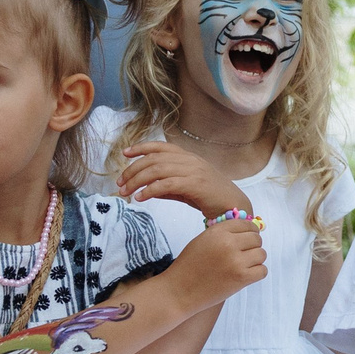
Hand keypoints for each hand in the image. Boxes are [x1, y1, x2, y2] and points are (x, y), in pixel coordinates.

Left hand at [118, 141, 252, 218]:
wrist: (235, 207)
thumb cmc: (210, 198)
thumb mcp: (186, 188)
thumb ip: (168, 186)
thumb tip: (145, 188)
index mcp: (189, 157)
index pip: (161, 146)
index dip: (141, 148)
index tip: (125, 154)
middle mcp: (190, 160)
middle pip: (154, 159)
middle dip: (133, 170)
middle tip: (120, 184)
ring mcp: (194, 171)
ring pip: (157, 170)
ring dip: (137, 181)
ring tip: (125, 192)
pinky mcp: (196, 184)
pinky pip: (166, 184)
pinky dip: (150, 190)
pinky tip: (140, 198)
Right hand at [168, 219, 266, 306]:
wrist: (179, 291)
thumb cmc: (189, 266)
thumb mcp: (203, 240)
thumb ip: (223, 234)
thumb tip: (248, 232)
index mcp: (218, 231)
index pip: (246, 224)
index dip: (249, 232)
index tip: (246, 240)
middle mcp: (228, 243)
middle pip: (256, 238)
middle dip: (252, 246)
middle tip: (242, 255)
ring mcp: (236, 261)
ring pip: (261, 254)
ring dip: (255, 260)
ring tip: (242, 266)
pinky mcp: (241, 278)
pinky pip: (262, 271)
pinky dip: (256, 273)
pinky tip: (245, 275)